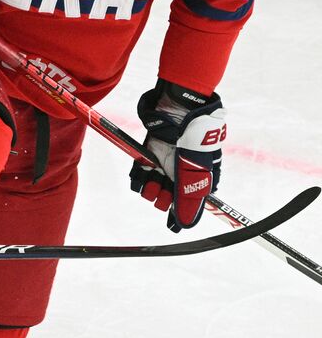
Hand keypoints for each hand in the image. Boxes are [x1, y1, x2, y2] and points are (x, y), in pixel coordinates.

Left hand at [129, 81, 225, 231]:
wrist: (178, 112)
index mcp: (198, 179)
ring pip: (152, 189)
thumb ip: (189, 198)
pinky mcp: (148, 156)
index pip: (188, 204)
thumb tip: (186, 224)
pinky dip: (138, 179)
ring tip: (153, 186)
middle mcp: (180, 174)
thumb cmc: (193, 142)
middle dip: (164, 200)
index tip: (172, 225)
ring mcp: (164, 165)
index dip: (179, 214)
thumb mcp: (194, 172)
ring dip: (150, 191)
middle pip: (168, 198)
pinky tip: (141, 179)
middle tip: (164, 196)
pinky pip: (140, 174)